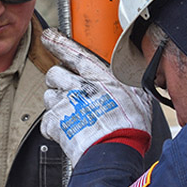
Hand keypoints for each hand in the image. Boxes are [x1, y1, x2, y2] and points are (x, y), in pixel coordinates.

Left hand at [41, 29, 152, 165]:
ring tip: (73, 115)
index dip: (59, 43)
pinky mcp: (55, 122)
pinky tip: (69, 131)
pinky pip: (47, 121)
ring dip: (57, 104)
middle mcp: (78, 85)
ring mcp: (64, 103)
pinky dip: (54, 127)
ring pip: (49, 96)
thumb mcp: (139, 96)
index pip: (74, 53)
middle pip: (54, 74)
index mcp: (98, 76)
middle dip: (59, 82)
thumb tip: (135, 78)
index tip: (49, 37)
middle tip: (71, 93)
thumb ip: (130, 84)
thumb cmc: (130, 126)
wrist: (115, 149)